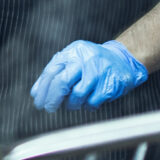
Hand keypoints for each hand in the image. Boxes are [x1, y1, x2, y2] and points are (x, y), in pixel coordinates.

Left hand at [30, 40, 147, 112]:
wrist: (124, 59)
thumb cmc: (92, 62)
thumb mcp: (73, 59)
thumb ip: (55, 73)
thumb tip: (35, 92)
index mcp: (74, 52)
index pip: (52, 70)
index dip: (42, 88)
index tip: (38, 102)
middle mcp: (86, 59)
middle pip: (62, 82)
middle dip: (53, 99)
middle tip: (49, 108)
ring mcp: (100, 72)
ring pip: (77, 95)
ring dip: (72, 104)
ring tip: (73, 104)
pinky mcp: (110, 85)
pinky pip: (92, 102)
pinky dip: (87, 106)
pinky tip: (88, 102)